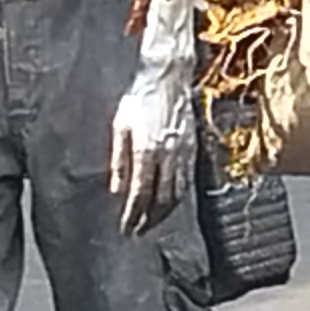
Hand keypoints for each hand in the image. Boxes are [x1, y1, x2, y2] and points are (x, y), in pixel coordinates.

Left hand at [106, 75, 201, 234]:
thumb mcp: (120, 126)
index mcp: (147, 149)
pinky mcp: (193, 149)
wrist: (169, 78)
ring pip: (177, 194)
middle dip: (148, 220)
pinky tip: (168, 204)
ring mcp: (184, 153)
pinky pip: (186, 182)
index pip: (140, 192)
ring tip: (151, 224)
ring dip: (164, 214)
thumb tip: (117, 190)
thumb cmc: (140, 98)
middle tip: (137, 232)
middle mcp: (169, 155)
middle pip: (161, 199)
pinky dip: (177, 199)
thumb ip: (119, 160)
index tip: (125, 228)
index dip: (133, 214)